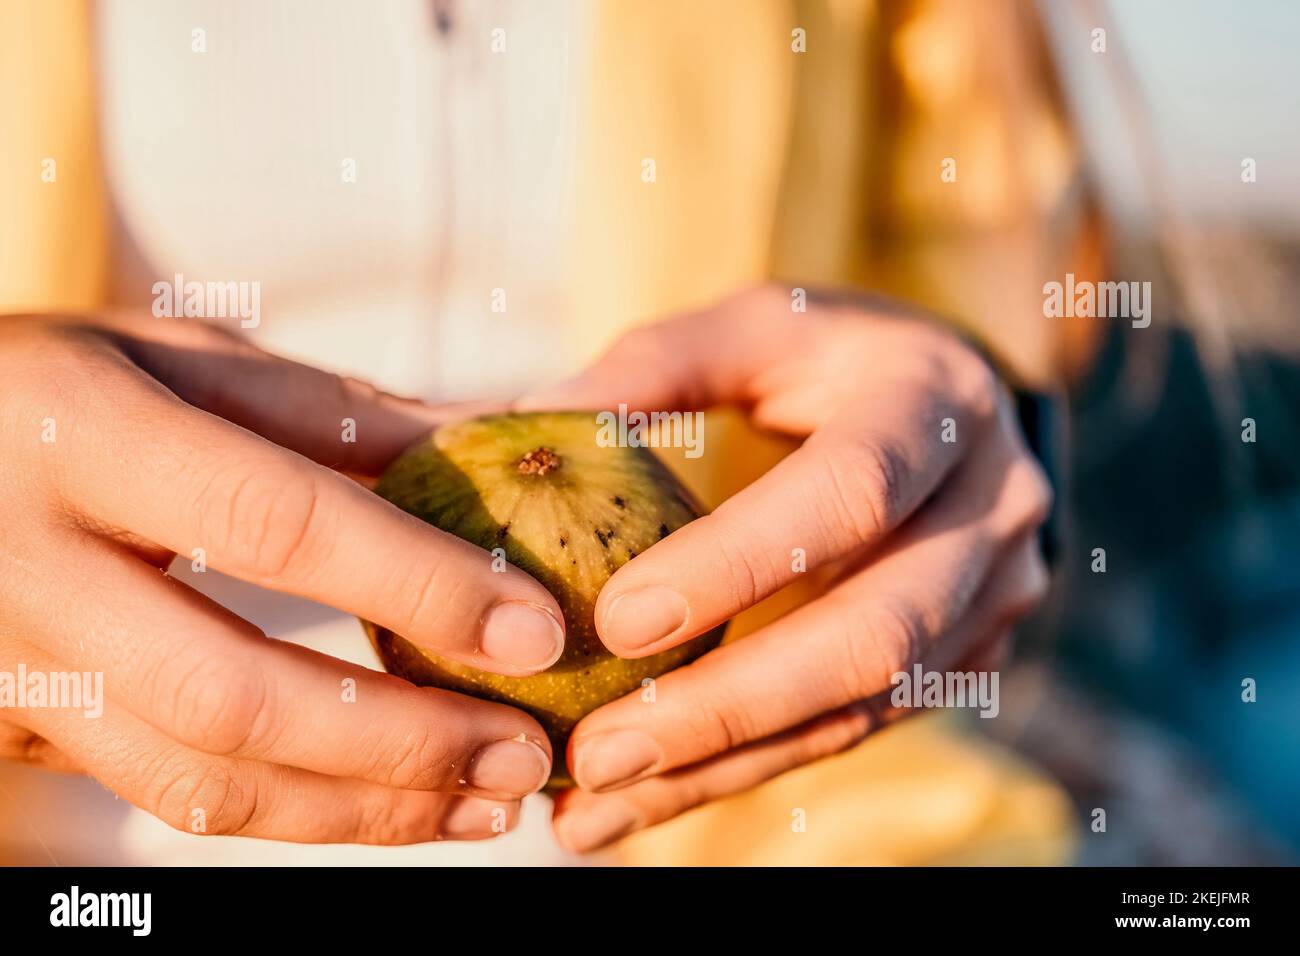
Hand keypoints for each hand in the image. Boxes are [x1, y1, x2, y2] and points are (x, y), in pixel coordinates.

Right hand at [0, 313, 565, 842]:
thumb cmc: (61, 390)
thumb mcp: (182, 363)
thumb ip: (332, 414)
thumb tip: (497, 441)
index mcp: (83, 434)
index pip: (272, 522)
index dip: (416, 584)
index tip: (537, 630)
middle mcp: (26, 564)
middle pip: (233, 694)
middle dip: (402, 742)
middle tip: (524, 754)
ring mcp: (9, 667)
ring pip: (199, 780)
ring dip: (364, 808)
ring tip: (487, 802)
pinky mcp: (19, 732)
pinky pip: (172, 795)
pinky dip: (300, 813)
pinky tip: (393, 804)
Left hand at [523, 286, 1052, 851]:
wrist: (959, 411)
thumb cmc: (835, 358)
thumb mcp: (758, 328)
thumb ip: (658, 365)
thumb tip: (530, 418)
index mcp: (933, 403)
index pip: (850, 493)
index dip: (739, 564)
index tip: (618, 620)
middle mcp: (989, 509)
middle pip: (872, 633)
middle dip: (726, 705)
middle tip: (597, 752)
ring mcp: (990, 598)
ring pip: (861, 709)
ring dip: (723, 765)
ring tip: (595, 808)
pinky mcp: (964, 661)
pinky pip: (853, 733)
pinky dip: (745, 770)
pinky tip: (646, 800)